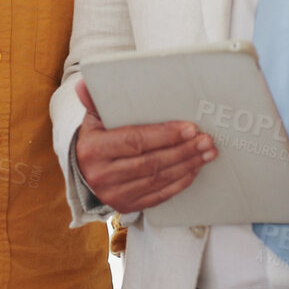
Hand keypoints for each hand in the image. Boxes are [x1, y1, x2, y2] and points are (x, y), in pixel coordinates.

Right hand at [72, 79, 213, 213]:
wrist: (82, 174)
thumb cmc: (93, 141)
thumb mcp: (92, 120)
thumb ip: (95, 102)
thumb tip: (85, 83)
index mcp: (94, 149)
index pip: (134, 141)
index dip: (164, 136)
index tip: (189, 129)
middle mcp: (102, 175)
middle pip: (150, 162)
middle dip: (183, 151)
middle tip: (205, 140)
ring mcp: (114, 194)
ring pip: (157, 180)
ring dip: (186, 166)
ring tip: (206, 153)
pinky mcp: (126, 206)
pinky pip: (158, 196)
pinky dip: (178, 183)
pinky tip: (193, 170)